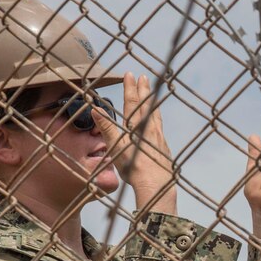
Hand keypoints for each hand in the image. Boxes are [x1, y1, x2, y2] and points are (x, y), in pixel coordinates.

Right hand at [93, 72, 176, 213]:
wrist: (156, 185)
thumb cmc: (133, 168)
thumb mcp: (116, 147)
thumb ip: (107, 128)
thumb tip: (95, 110)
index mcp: (136, 127)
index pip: (132, 103)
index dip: (130, 88)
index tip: (129, 74)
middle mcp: (150, 129)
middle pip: (146, 105)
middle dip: (143, 90)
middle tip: (143, 77)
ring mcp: (159, 138)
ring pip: (156, 115)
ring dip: (152, 102)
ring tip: (152, 93)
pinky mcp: (164, 148)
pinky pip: (160, 127)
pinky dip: (158, 118)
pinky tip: (158, 122)